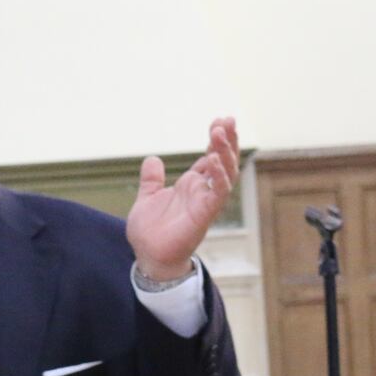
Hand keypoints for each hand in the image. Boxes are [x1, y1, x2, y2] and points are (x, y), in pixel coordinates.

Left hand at [127, 117, 239, 280]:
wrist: (149, 256)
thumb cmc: (150, 232)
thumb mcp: (147, 198)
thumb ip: (151, 180)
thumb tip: (152, 159)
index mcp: (191, 185)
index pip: (210, 157)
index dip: (216, 139)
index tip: (220, 120)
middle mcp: (202, 191)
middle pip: (223, 160)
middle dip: (227, 140)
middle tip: (228, 119)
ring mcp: (206, 202)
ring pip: (225, 173)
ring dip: (225, 152)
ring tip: (220, 132)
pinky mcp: (204, 214)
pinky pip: (218, 192)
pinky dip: (218, 176)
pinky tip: (213, 159)